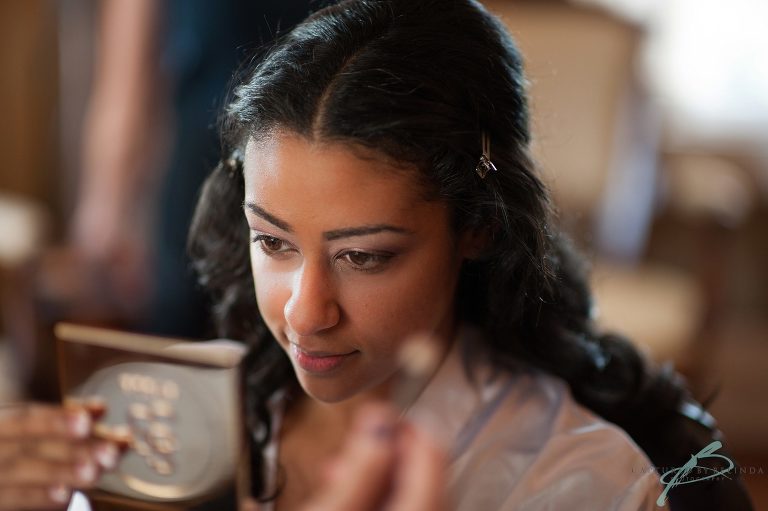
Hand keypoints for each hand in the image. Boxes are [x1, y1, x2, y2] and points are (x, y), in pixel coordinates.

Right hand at [0, 403, 122, 509]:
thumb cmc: (9, 442)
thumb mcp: (20, 425)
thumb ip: (58, 419)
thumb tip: (100, 410)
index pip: (22, 419)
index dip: (54, 419)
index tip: (88, 421)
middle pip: (27, 448)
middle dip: (70, 450)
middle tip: (110, 453)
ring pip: (19, 472)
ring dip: (59, 473)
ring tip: (93, 474)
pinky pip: (9, 498)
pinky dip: (36, 498)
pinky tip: (65, 496)